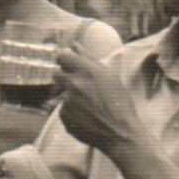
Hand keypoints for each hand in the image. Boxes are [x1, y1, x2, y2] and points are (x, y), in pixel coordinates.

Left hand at [54, 43, 146, 157]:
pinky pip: (63, 110)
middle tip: (81, 88)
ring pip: (62, 94)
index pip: (61, 56)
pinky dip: (72, 113)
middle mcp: (74, 83)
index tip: (69, 65)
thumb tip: (73, 45)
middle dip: (66, 79)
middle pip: (56, 74)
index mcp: (87, 70)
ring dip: (71, 97)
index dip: (65, 61)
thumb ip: (88, 59)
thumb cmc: (120, 103)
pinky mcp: (63, 117)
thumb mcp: (109, 77)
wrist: (122, 133)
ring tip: (90, 107)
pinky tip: (87, 118)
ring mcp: (67, 101)